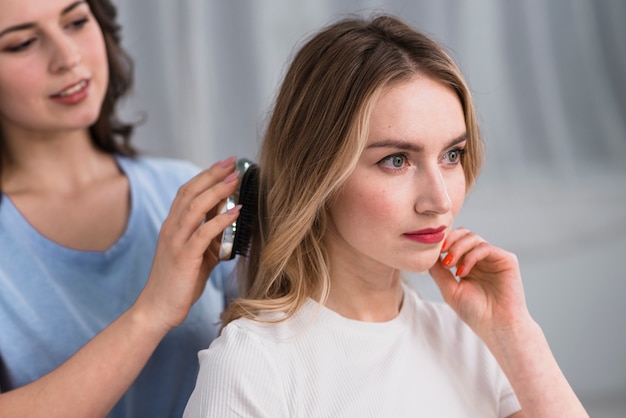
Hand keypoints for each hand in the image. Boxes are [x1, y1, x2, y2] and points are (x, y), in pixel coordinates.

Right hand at [134, 157, 240, 333]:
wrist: (157, 309)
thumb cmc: (178, 283)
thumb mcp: (197, 255)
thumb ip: (211, 238)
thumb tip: (231, 223)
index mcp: (173, 226)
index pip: (187, 192)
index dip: (205, 175)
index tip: (224, 164)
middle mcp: (171, 229)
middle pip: (190, 192)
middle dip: (212, 175)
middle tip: (232, 162)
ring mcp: (176, 242)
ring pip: (195, 208)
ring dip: (216, 191)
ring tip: (235, 179)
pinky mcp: (184, 257)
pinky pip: (202, 233)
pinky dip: (219, 220)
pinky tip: (235, 211)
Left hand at [429, 227, 530, 341]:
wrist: (497, 326)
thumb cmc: (475, 312)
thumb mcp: (449, 289)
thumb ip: (438, 272)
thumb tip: (428, 255)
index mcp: (469, 263)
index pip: (455, 241)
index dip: (444, 242)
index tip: (432, 252)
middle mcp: (481, 258)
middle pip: (464, 234)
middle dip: (450, 240)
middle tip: (441, 253)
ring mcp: (494, 258)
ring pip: (473, 238)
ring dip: (458, 248)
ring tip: (450, 265)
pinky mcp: (506, 260)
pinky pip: (485, 247)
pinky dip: (471, 256)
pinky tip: (463, 271)